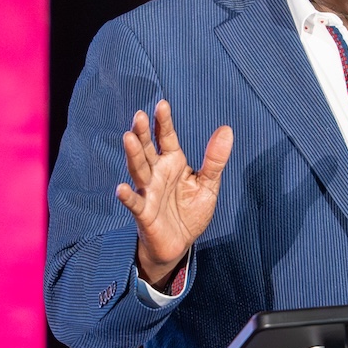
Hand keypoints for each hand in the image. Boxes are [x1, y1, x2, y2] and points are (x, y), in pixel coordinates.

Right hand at [115, 100, 233, 287]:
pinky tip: (121, 189)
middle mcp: (157, 173)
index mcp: (172, 163)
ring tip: (128, 138)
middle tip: (139, 115)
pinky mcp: (144, 213)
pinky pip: (135, 203)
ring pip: (139, 170)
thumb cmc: (190, 212)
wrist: (179, 243)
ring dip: (133, 155)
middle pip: (147, 149)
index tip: (162, 104)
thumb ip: (215, 159)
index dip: (163, 122)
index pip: (165, 137)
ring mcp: (148, 192)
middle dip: (142, 133)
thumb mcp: (208, 184)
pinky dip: (128, 197)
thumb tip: (227, 129)